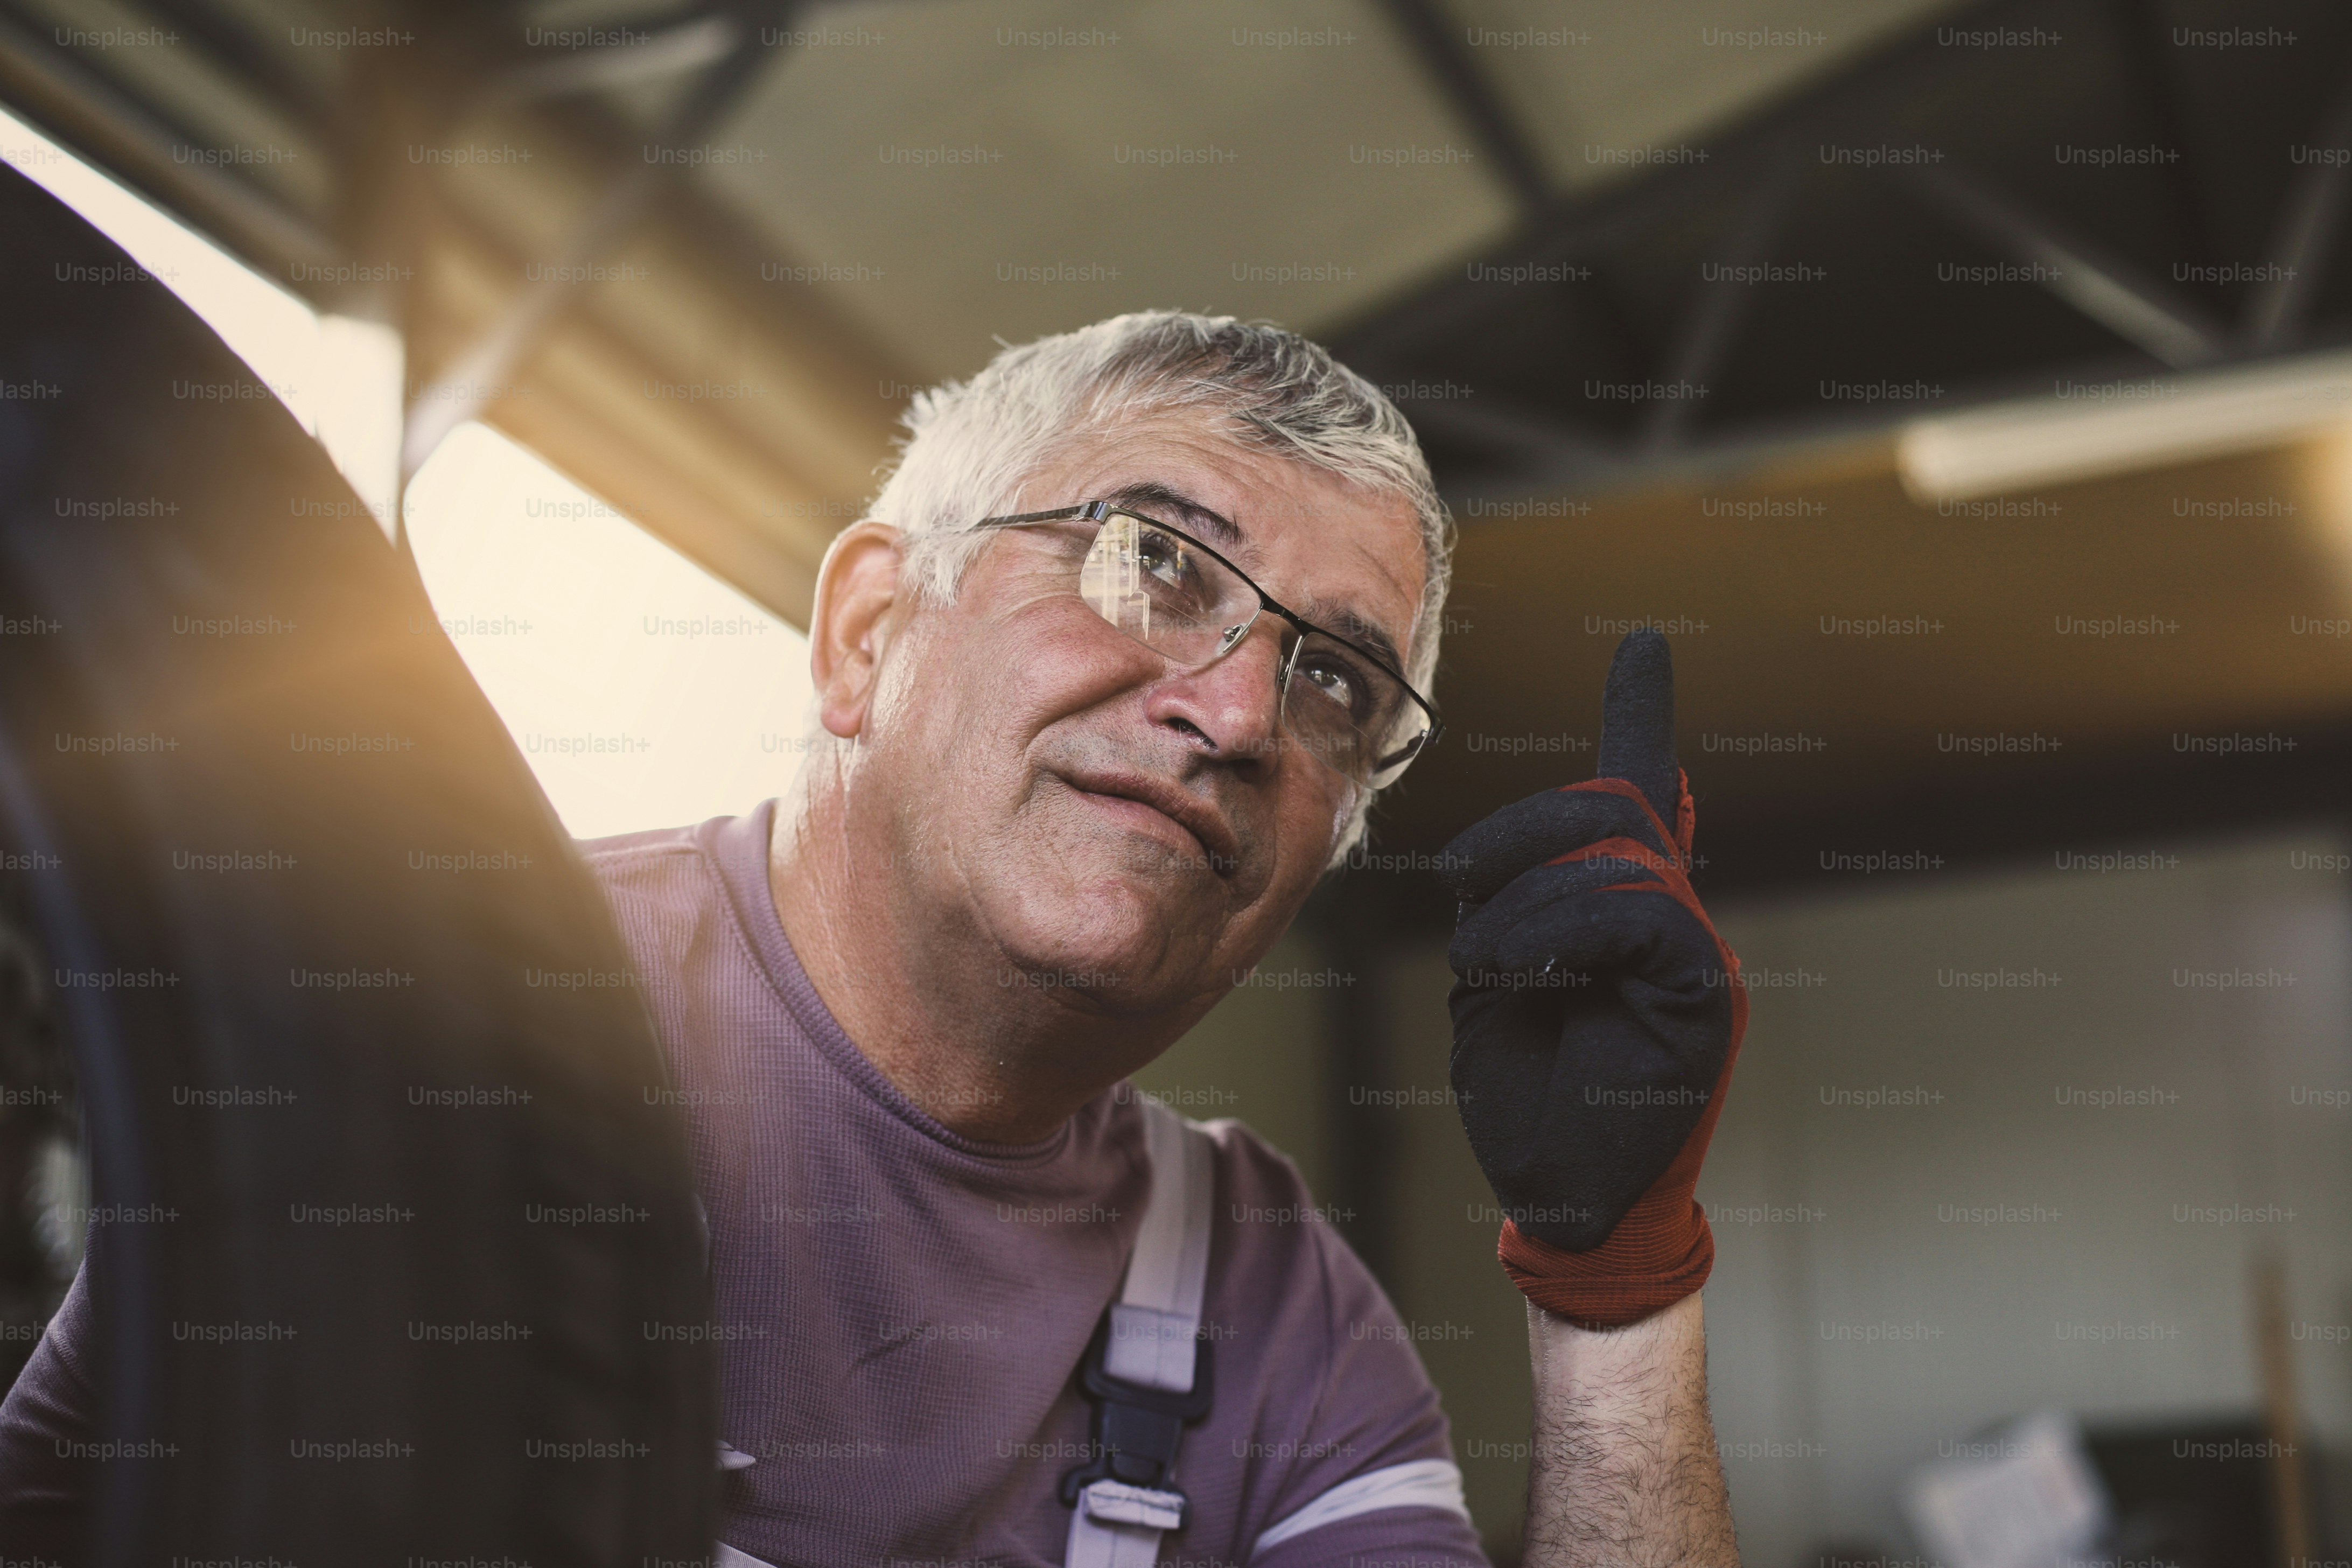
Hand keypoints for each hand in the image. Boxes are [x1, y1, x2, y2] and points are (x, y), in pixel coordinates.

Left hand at [1439, 630, 1745, 1325]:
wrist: (1563, 1202)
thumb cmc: (1525, 1097)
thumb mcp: (1497, 976)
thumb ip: (1519, 901)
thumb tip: (1531, 847)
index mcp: (1619, 908)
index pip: (1640, 790)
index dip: (1641, 712)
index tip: (1646, 644)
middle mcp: (1668, 917)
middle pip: (1606, 805)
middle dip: (1520, 829)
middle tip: (1464, 884)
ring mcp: (1694, 953)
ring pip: (1610, 856)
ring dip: (1520, 903)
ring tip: (1487, 965)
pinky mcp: (1704, 992)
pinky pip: (1636, 911)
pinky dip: (1560, 932)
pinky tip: (1526, 973)